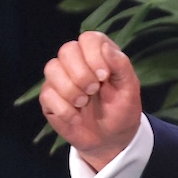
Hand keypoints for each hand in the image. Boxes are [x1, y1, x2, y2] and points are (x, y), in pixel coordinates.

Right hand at [39, 31, 141, 170]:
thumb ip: (121, 65)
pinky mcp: (49, 97)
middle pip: (67, 50)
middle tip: (94, 90)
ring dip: (71, 90)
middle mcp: (77, 62)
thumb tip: (105, 46)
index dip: (94, 54)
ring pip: (52, 69)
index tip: (105, 76)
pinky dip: (64, 109)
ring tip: (84, 103)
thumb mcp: (130, 88)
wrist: (110, 139)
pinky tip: (76, 117)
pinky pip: (47, 94)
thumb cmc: (122, 109)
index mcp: (99, 55)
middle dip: (82, 73)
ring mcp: (60, 79)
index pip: (89, 38)